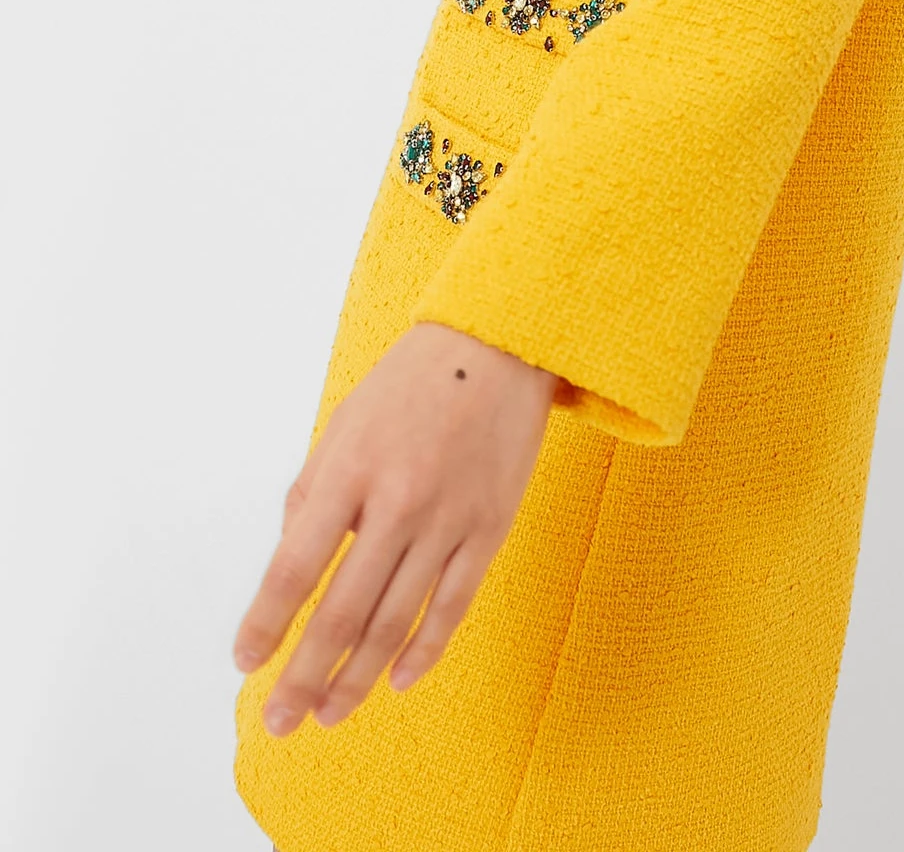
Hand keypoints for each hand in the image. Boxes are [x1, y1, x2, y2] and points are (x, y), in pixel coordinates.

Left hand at [233, 320, 558, 734]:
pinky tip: (397, 680)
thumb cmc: (409, 384)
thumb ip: (311, 492)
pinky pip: (453, 606)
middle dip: (305, 674)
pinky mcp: (489, 528)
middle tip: (279, 720)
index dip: (266, 622)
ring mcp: (448, 518)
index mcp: (350, 468)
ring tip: (328, 714)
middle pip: (344, 610)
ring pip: (397, 621)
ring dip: (358, 677)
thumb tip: (290, 564)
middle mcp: (398, 499)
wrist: (496, 346)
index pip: (296, 566)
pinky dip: (424, 651)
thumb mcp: (343, 423)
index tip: (245, 662)